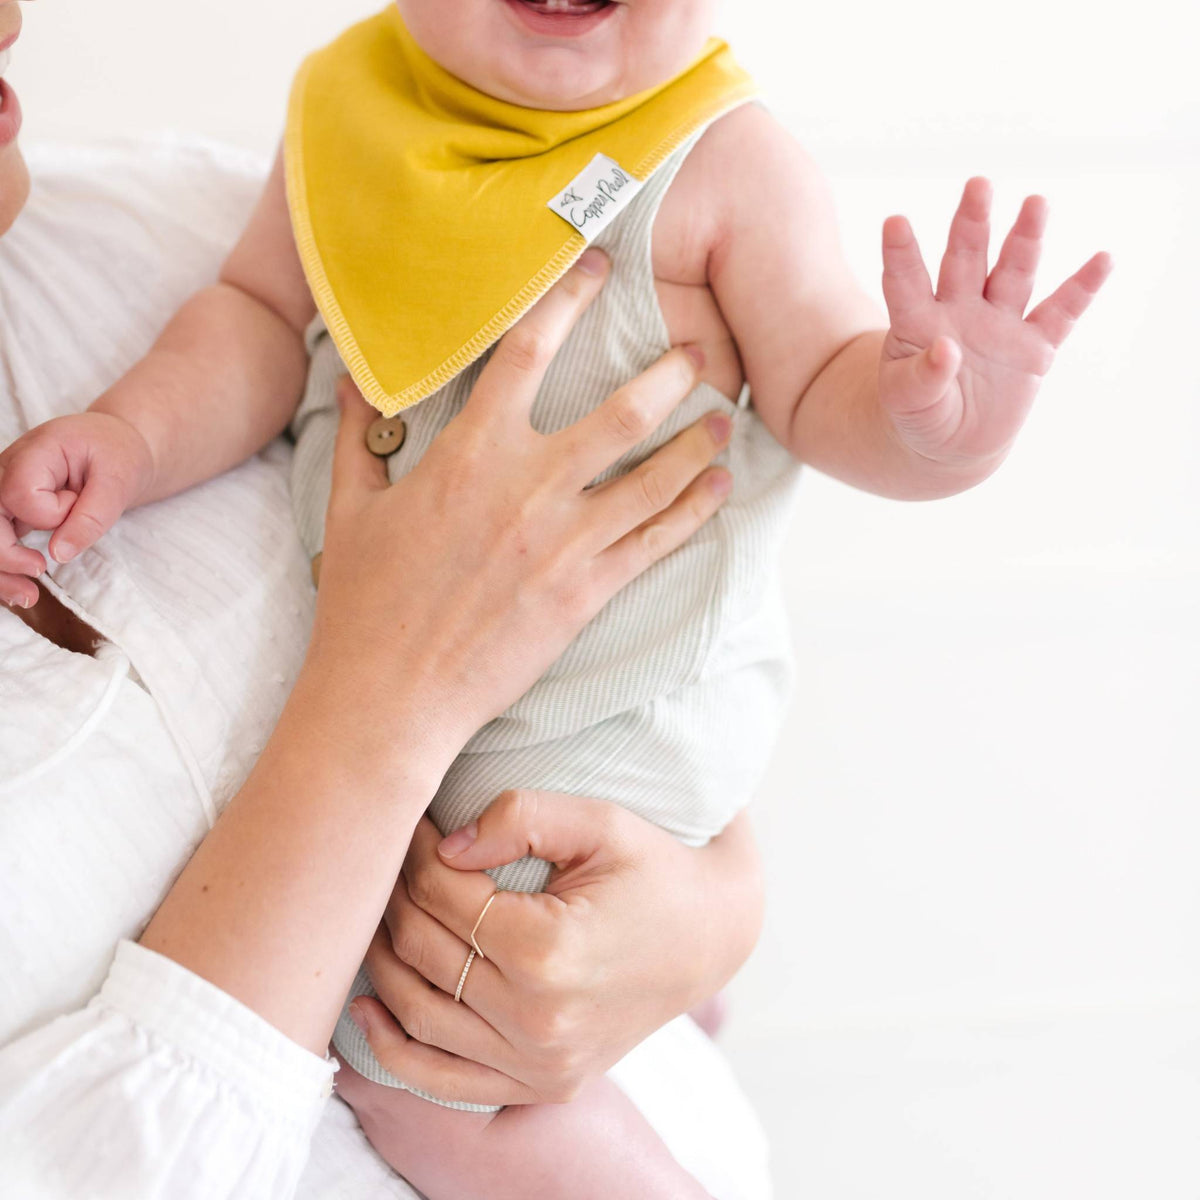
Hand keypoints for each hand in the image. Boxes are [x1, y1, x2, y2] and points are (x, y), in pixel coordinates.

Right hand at [0, 411, 153, 605]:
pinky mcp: (10, 510)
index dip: (50, 513)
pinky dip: (7, 567)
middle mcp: (7, 471)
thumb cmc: (117, 454)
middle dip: (5, 554)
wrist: (116, 446)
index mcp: (32, 453)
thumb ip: (91, 516)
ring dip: (2, 569)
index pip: (20, 494)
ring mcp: (4, 491)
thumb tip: (58, 554)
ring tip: (28, 596)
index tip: (76, 503)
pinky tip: (20, 590)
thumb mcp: (119, 480)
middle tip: (38, 572)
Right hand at [309, 248, 733, 754]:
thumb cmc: (365, 602)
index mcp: (470, 453)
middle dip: (670, 373)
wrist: (392, 693)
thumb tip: (352, 377)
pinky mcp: (587, 592)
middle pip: (623, 412)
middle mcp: (529, 487)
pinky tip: (720, 488)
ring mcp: (566, 542)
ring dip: (698, 442)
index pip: (529, 350)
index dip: (570, 298)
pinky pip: (656, 542)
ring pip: (655, 477)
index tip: (600, 266)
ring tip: (725, 416)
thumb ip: (361, 436)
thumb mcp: (350, 508)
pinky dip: (695, 511)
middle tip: (699, 349)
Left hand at [340, 794, 763, 1107]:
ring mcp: (539, 1063)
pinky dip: (393, 1049)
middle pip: (425, 951)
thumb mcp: (599, 821)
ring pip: (419, 1013)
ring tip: (380, 911)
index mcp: (550, 951)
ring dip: (383, 960)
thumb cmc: (654, 868)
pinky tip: (367, 1007)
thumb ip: (518, 816)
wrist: (710, 935)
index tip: (412, 822)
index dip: (417, 852)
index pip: (445, 897)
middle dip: (396, 895)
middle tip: (392, 857)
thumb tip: (442, 847)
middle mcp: (538, 1020)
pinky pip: (442, 1078)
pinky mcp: (541, 1084)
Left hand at [878, 177, 1112, 473]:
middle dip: (971, 223)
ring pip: (1013, 273)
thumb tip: (946, 349)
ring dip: (1025, 239)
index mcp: (918, 321)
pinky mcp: (1034, 347)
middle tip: (978, 184)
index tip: (894, 222)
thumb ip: (921, 378)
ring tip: (1035, 203)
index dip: (901, 254)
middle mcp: (960, 310)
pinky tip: (1103, 259)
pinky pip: (1061, 312)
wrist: (954, 442)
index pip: (906, 283)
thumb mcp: (906, 403)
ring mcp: (999, 324)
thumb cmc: (920, 413)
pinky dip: (1082, 288)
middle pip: (965, 259)